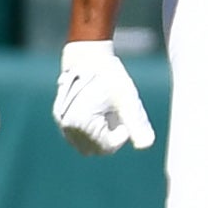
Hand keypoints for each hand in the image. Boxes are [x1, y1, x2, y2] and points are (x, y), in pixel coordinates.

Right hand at [54, 37, 151, 154]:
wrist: (89, 58)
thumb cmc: (110, 77)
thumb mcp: (127, 100)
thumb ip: (137, 124)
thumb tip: (146, 146)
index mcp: (80, 123)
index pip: (106, 147)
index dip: (121, 135)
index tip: (124, 116)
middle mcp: (67, 126)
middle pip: (94, 149)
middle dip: (109, 138)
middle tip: (117, 115)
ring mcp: (61, 123)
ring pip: (85, 144)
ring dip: (99, 135)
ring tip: (107, 112)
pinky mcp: (60, 118)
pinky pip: (77, 135)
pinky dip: (90, 130)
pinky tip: (98, 111)